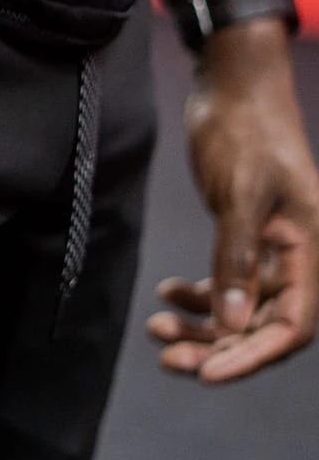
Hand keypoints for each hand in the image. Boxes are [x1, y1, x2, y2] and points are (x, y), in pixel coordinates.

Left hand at [147, 19, 318, 381]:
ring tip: (157, 330)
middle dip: (217, 346)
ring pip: (240, 306)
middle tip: (168, 358)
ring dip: (202, 326)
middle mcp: (295, 255)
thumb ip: (236, 256)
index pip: (292, 325)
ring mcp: (270, 247)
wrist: (232, 87)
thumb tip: (230, 322)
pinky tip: (167, 294)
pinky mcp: (244, 234)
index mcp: (310, 248)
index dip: (252, 355)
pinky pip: (227, 282)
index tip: (206, 373)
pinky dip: (198, 294)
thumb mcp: (240, 192)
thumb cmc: (243, 130)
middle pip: (262, 324)